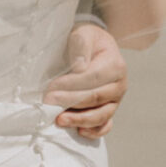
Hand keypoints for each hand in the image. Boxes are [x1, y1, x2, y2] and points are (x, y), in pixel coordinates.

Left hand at [43, 24, 127, 138]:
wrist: (94, 47)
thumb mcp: (83, 34)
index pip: (92, 78)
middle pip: (95, 98)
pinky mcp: (109, 110)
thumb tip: (80, 66)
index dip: (71, 84)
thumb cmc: (86, 40)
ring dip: (79, 120)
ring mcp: (115, 100)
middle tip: (48, 102)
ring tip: (59, 120)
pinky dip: (94, 131)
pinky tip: (78, 132)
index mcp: (115, 65)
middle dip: (69, 102)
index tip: (51, 87)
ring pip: (101, 115)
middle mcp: (119, 85)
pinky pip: (105, 125)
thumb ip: (81, 45)